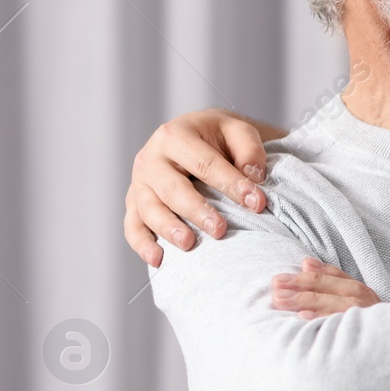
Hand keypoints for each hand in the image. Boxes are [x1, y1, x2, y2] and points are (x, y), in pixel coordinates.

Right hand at [124, 109, 285, 266]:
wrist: (194, 135)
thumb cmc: (218, 136)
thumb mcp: (238, 131)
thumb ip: (249, 149)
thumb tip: (254, 175)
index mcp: (175, 135)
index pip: (204, 163)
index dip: (231, 184)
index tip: (256, 203)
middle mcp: (151, 158)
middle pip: (172, 188)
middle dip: (196, 210)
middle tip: (219, 230)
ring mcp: (139, 182)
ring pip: (149, 208)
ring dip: (168, 228)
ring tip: (189, 244)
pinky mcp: (134, 203)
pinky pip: (132, 225)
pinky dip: (142, 244)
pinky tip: (158, 259)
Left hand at [271, 257, 379, 318]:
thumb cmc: (367, 316)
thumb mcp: (353, 292)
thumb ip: (330, 277)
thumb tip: (305, 263)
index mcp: (356, 287)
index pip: (324, 278)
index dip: (299, 277)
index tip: (278, 280)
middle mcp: (358, 298)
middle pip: (323, 289)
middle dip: (296, 287)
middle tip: (274, 289)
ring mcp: (358, 315)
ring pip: (327, 303)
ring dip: (302, 300)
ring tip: (280, 300)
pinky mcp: (357, 332)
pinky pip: (335, 323)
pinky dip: (320, 319)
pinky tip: (303, 318)